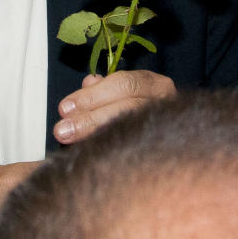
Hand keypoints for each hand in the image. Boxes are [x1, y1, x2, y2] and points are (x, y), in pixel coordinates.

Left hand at [53, 69, 175, 144]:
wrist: (174, 137)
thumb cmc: (133, 107)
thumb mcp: (119, 91)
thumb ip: (102, 87)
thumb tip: (89, 82)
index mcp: (155, 85)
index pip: (125, 85)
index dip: (92, 96)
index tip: (65, 108)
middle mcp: (169, 105)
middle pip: (129, 110)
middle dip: (91, 119)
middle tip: (62, 130)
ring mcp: (172, 128)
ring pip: (133, 132)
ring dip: (96, 137)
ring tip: (70, 142)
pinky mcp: (166, 152)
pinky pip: (136, 154)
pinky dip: (110, 153)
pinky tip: (90, 156)